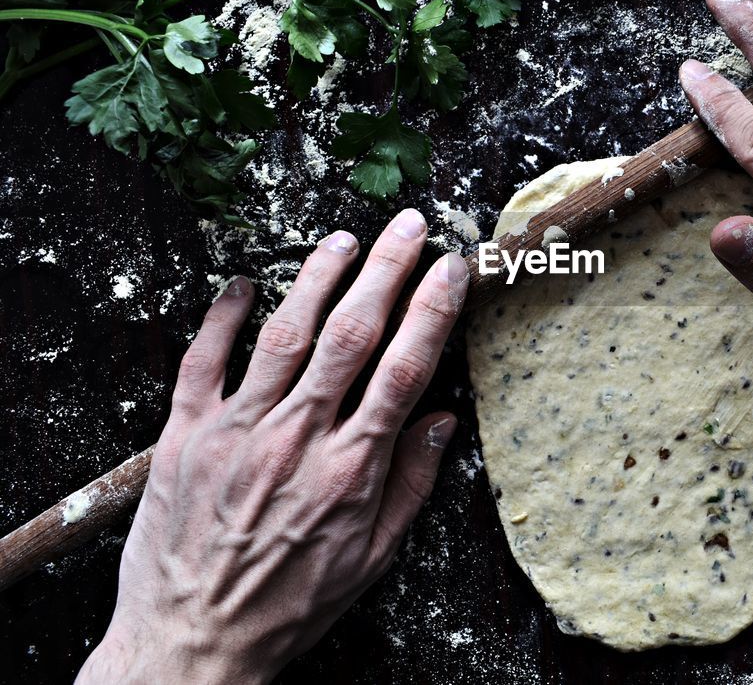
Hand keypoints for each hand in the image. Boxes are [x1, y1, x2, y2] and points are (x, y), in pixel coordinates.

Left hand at [78, 210, 467, 684]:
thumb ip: (410, 484)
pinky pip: (203, 362)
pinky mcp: (185, 436)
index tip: (450, 271)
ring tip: (344, 238)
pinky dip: (221, 317)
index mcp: (349, 469)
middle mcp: (296, 438)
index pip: (402, 370)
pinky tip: (240, 284)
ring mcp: (236, 431)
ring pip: (284, 334)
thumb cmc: (288, 605)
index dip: (431, 312)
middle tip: (408, 227)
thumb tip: (442, 420)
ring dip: (317, 278)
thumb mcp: (371, 559)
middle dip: (385, 272)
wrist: (192, 643)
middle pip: (350, 336)